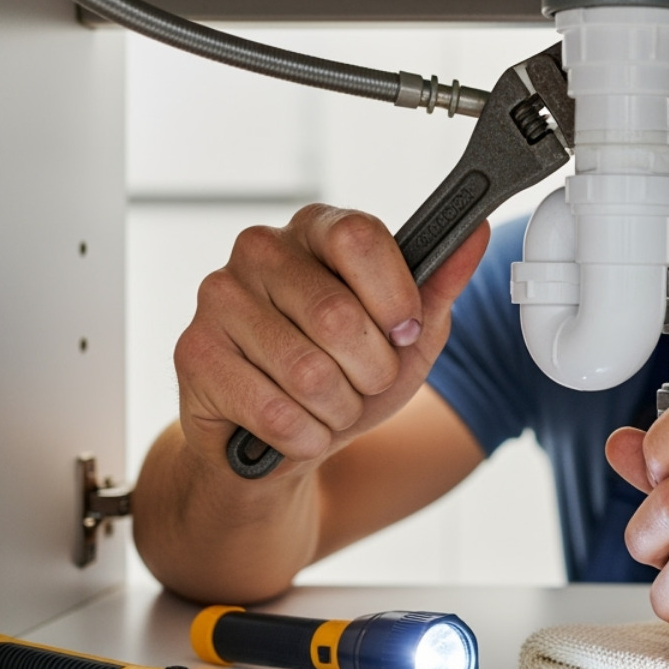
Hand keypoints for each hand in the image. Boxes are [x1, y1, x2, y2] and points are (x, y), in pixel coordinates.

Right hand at [174, 204, 488, 475]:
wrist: (286, 439)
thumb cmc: (347, 375)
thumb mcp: (408, 336)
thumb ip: (440, 284)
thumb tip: (474, 234)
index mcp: (316, 230)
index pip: (359, 238)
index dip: (393, 298)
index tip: (401, 331)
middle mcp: (261, 251)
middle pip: (337, 316)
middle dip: (370, 372)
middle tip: (361, 381)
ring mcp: (219, 298)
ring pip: (308, 372)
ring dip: (338, 409)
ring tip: (326, 405)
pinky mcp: (194, 354)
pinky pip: (275, 411)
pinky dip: (304, 436)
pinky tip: (296, 426)